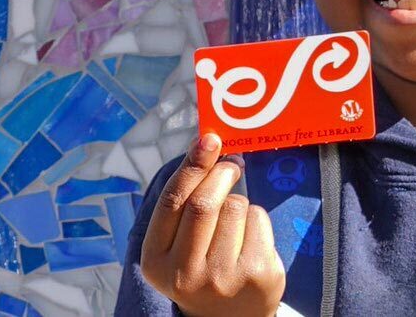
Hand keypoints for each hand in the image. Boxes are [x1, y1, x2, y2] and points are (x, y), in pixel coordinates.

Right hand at [140, 133, 284, 316]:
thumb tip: (205, 144)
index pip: (172, 202)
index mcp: (157, 261)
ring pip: (235, 207)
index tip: (208, 139)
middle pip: (204, 203)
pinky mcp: (258, 275)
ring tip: (234, 223)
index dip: (191, 165)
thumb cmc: (202, 267)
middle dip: (221, 173)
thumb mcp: (179, 244)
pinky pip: (259, 219)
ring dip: (238, 201)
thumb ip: (185, 202)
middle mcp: (185, 274)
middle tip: (231, 163)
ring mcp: (223, 277)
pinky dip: (256, 217)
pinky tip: (250, 238)